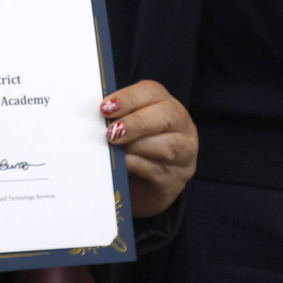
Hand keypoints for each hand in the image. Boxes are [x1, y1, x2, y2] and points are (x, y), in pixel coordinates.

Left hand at [99, 80, 196, 218]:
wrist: (139, 189)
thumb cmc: (132, 152)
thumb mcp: (126, 130)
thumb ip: (117, 119)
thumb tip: (97, 115)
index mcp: (166, 105)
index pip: (153, 92)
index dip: (129, 98)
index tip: (106, 107)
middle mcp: (182, 126)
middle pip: (168, 115)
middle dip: (137, 122)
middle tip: (112, 132)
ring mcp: (185, 154)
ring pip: (169, 145)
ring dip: (138, 146)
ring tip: (116, 150)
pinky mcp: (177, 179)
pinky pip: (159, 170)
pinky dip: (138, 166)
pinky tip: (123, 166)